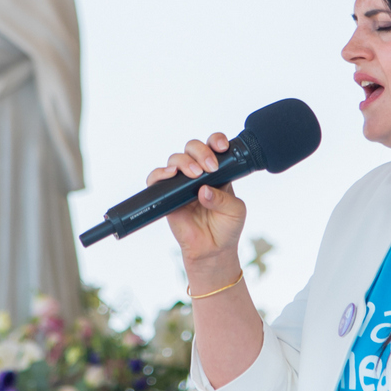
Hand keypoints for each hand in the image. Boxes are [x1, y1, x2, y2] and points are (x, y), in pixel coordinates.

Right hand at [148, 134, 246, 274]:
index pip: (213, 146)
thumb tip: (203, 190)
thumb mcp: (235, 211)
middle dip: (201, 152)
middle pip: (192, 148)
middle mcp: (198, 173)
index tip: (221, 147)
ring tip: (195, 175)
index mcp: (217, 171)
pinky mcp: (166, 195)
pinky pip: (156, 178)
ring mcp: (180, 183)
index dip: (216, 141)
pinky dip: (160, 173)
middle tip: (210, 168)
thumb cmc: (226, 227)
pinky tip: (171, 174)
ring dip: (185, 161)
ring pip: (175, 159)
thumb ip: (224, 198)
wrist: (212, 250)